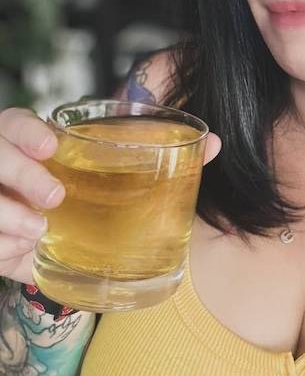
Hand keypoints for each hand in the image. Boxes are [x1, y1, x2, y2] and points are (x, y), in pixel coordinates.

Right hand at [0, 108, 222, 285]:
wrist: (59, 247)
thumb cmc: (93, 202)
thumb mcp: (117, 178)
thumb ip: (160, 156)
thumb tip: (213, 143)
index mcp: (34, 147)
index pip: (15, 124)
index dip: (26, 131)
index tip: (51, 146)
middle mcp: (6, 168)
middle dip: (20, 174)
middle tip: (56, 199)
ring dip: (8, 214)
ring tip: (39, 231)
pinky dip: (2, 246)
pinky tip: (24, 251)